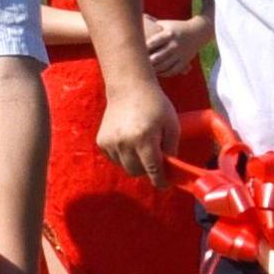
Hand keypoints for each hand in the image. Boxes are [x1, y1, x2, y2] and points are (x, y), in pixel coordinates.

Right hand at [91, 72, 174, 188]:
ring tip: (142, 146)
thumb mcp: (172, 125)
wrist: (129, 88)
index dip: (161, 181)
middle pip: (137, 172)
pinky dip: (124, 156)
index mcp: (144, 139)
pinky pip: (115, 159)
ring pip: (125, 167)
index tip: (165, 184)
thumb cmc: (155, 105)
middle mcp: (124, 143)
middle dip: (148, 170)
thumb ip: (172, 149)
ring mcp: (110, 143)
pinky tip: (129, 141)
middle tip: (155, 158)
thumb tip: (171, 170)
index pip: (153, 170)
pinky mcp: (101, 142)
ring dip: (135, 163)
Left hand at [138, 15, 214, 80]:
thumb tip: (136, 17)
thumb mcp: (166, 23)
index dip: (143, 48)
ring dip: (154, 69)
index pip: (153, 42)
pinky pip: (173, 71)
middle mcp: (175, 45)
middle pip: (158, 57)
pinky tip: (158, 73)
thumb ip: (152, 22)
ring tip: (146, 70)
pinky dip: (164, 73)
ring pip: (164, 66)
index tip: (135, 51)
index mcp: (169, 34)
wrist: (199, 31)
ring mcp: (180, 54)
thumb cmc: (177, 27)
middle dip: (147, 62)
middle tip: (138, 64)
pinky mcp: (185, 61)